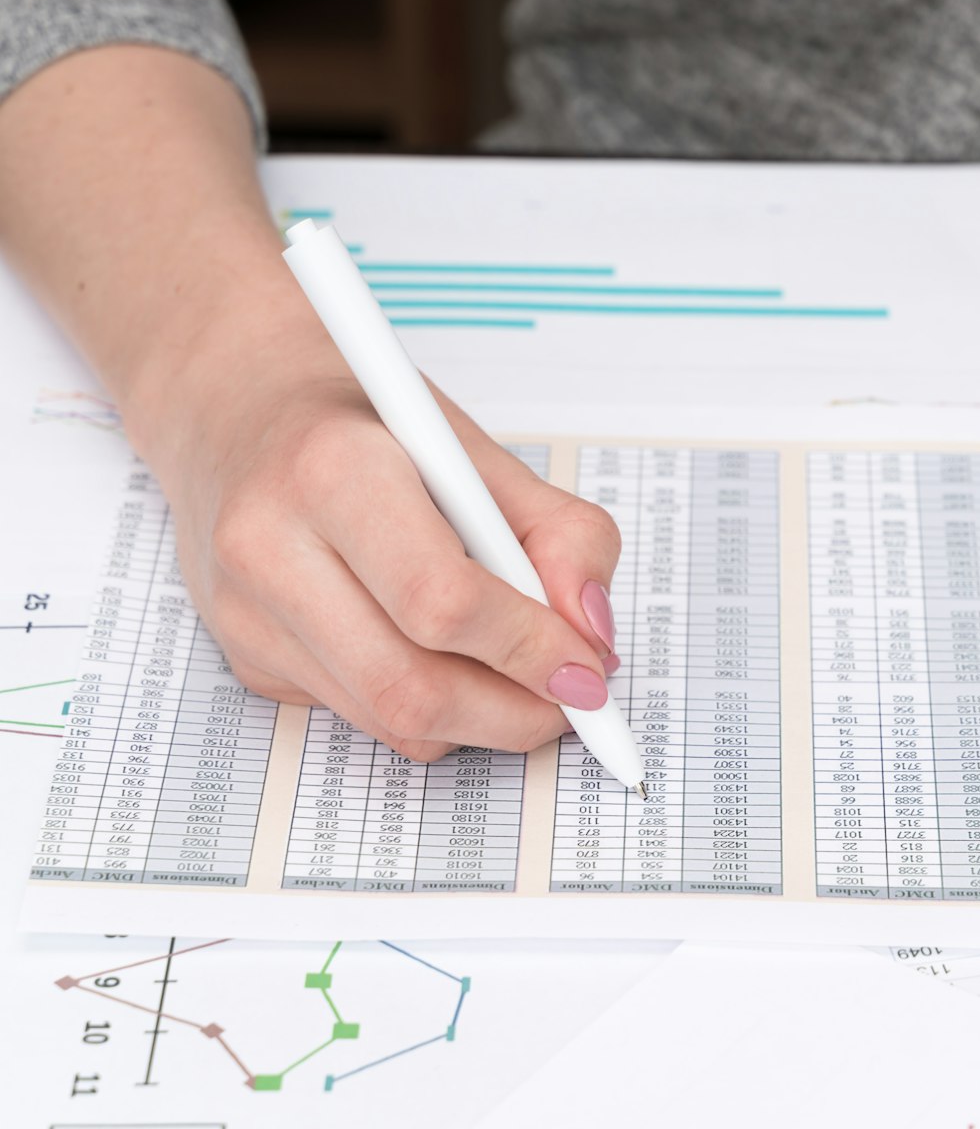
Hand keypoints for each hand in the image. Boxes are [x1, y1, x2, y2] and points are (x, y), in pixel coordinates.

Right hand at [132, 325, 621, 760]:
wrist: (235, 407)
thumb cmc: (364, 424)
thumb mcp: (476, 449)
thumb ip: (559, 534)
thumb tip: (593, 634)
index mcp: (334, 471)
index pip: (444, 602)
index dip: (531, 649)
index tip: (589, 667)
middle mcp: (270, 547)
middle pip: (411, 686)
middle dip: (515, 713)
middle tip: (574, 700)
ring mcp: (246, 613)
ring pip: (388, 720)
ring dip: (481, 721)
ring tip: (524, 679)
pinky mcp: (245, 658)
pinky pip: (361, 715)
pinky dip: (428, 709)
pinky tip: (446, 657)